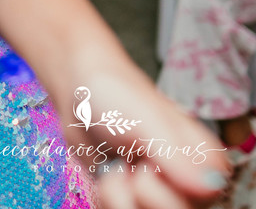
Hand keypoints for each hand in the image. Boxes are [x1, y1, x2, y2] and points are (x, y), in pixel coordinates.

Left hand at [51, 58, 228, 208]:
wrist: (82, 94)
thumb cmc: (118, 96)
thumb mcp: (147, 121)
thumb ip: (175, 153)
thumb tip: (209, 187)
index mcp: (208, 168)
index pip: (195, 206)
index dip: (164, 195)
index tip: (149, 167)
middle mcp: (190, 188)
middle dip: (141, 196)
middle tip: (134, 167)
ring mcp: (160, 196)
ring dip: (118, 197)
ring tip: (119, 168)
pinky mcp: (133, 201)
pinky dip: (108, 198)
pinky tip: (110, 175)